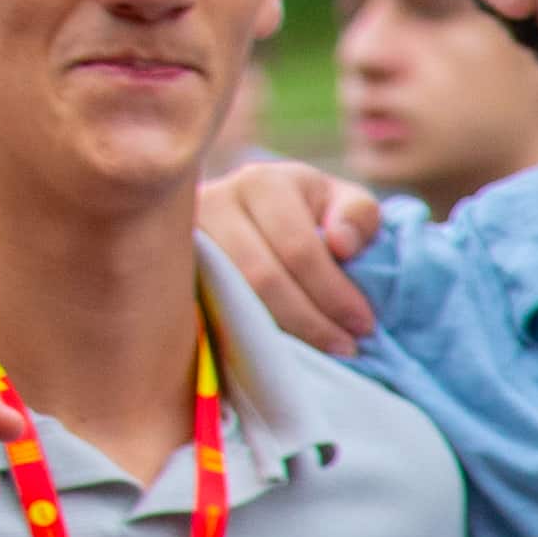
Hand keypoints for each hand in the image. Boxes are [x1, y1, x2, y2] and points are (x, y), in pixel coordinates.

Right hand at [197, 156, 388, 362]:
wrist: (252, 216)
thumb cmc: (310, 213)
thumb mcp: (341, 202)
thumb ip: (358, 216)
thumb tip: (340, 245)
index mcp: (262, 183)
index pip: (299, 248)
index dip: (334, 292)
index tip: (364, 324)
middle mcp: (215, 203)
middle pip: (262, 277)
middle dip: (311, 320)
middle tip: (346, 347)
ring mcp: (186, 239)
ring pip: (231, 298)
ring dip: (281, 333)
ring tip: (321, 353)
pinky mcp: (174, 269)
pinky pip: (208, 311)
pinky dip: (246, 335)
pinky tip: (277, 351)